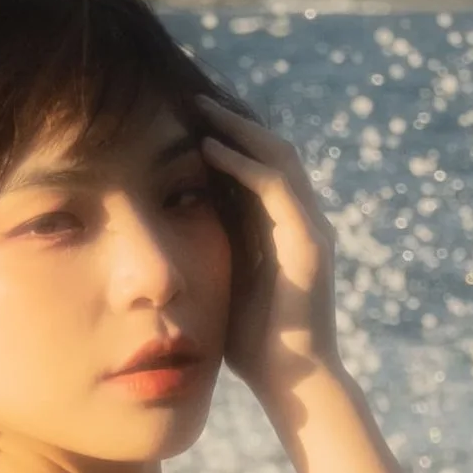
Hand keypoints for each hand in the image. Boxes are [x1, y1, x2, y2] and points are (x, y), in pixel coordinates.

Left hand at [193, 95, 348, 434]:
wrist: (289, 381)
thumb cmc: (250, 342)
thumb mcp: (220, 279)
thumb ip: (208, 247)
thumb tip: (164, 221)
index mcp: (279, 225)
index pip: (255, 160)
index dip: (224, 130)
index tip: (181, 110)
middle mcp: (300, 218)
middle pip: (269, 146)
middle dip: (232, 115)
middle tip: (190, 91)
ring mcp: (309, 228)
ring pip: (278, 155)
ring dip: (237, 126)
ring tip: (199, 106)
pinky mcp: (309, 243)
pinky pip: (277, 187)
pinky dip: (244, 163)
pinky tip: (210, 148)